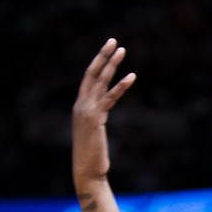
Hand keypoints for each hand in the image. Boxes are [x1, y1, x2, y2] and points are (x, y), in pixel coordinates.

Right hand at [73, 39, 135, 192]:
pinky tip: (131, 76)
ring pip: (100, 81)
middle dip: (103, 56)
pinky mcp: (95, 118)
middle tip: (113, 40)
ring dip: (112, 64)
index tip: (107, 51)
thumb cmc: (92, 156)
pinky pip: (110, 97)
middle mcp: (80, 105)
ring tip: (122, 50)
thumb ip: (97, 118)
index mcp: (80, 107)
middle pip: (92, 74)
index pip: (88, 79)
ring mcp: (86, 110)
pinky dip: (121, 86)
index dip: (98, 63)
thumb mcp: (94, 132)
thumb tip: (102, 113)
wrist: (87, 171)